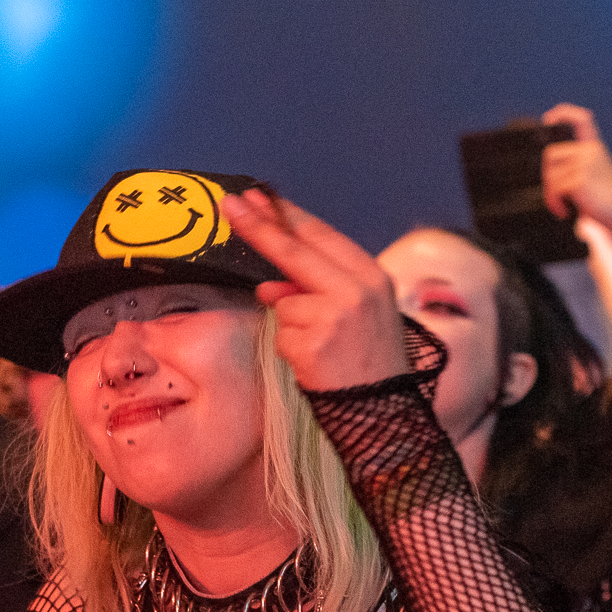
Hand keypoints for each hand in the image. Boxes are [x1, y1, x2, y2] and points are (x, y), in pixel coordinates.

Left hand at [223, 189, 408, 390]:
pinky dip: (290, 349)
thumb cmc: (370, 361)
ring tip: (323, 349)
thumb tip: (268, 287)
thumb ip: (316, 290)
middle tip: (228, 204)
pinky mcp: (311, 344)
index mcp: (370, 276)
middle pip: (293, 252)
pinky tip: (316, 364)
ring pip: (283, 304)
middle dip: (258, 227)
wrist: (384, 413)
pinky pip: (281, 335)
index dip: (286, 216)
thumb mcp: (357, 314)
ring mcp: (332, 317)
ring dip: (291, 325)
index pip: (320, 236)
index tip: (257, 197)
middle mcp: (354, 291)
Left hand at [541, 104, 611, 228]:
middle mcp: (591, 151)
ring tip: (561, 204)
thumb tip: (546, 167)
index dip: (563, 113)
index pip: (581, 119)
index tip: (548, 119)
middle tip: (555, 195)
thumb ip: (575, 164)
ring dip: (550, 194)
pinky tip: (563, 210)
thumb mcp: (592, 173)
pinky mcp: (581, 179)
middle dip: (547, 177)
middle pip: (550, 154)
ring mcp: (586, 163)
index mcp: (595, 147)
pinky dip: (554, 202)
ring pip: (549, 174)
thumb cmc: (606, 198)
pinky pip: (554, 188)